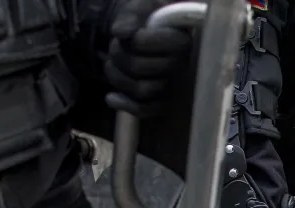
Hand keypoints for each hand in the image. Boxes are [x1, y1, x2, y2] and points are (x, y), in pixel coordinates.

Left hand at [104, 0, 193, 116]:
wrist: (152, 36)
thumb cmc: (149, 22)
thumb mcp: (141, 10)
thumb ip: (131, 17)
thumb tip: (120, 33)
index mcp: (182, 42)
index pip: (146, 45)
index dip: (134, 41)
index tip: (134, 36)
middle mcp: (182, 67)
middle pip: (137, 68)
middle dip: (118, 56)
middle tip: (116, 47)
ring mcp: (173, 88)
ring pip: (139, 89)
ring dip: (117, 76)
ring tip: (113, 63)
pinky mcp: (164, 103)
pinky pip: (143, 110)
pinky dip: (124, 104)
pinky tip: (112, 97)